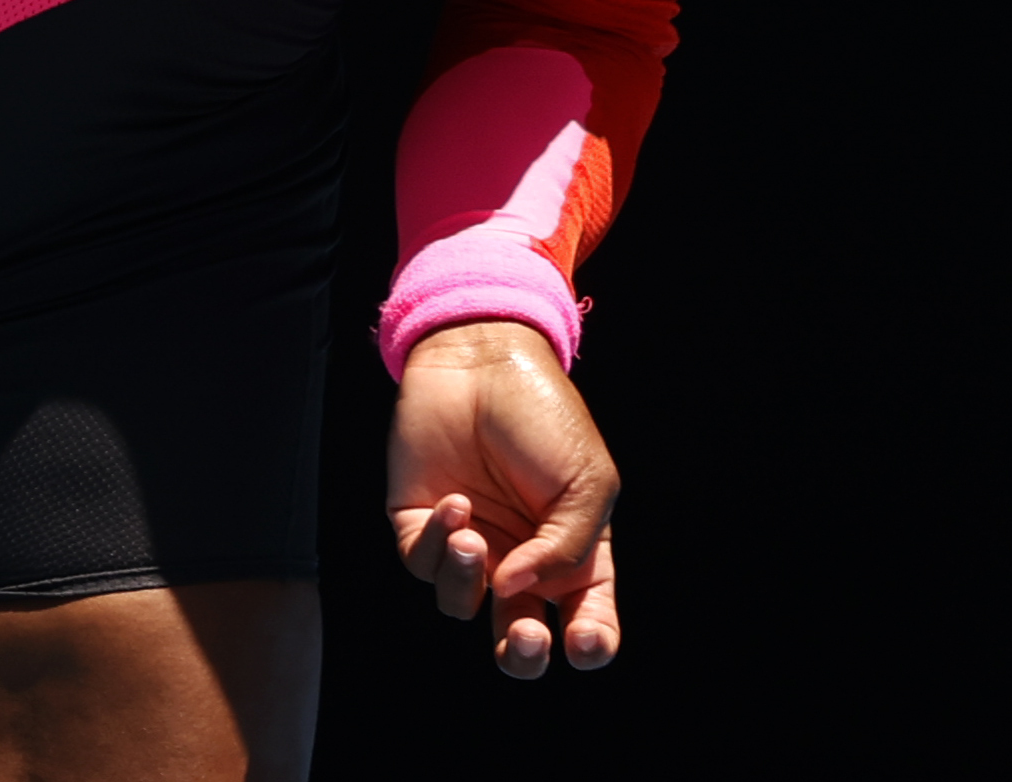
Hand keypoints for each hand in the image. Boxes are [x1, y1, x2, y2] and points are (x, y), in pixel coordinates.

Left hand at [387, 320, 620, 679]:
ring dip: (468, 585)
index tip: (581, 642)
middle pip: (519, 637)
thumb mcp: (586, 481)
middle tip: (524, 636)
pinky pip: (424, 564)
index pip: (586, 618)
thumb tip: (517, 591)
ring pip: (464, 606)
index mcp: (572, 550)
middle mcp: (520, 556)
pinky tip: (453, 505)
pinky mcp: (421, 522)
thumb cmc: (543, 414)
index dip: (590, 643)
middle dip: (522, 655)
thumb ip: (566, 550)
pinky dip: (439, 544)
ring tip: (475, 539)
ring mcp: (472, 541)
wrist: (482, 356)